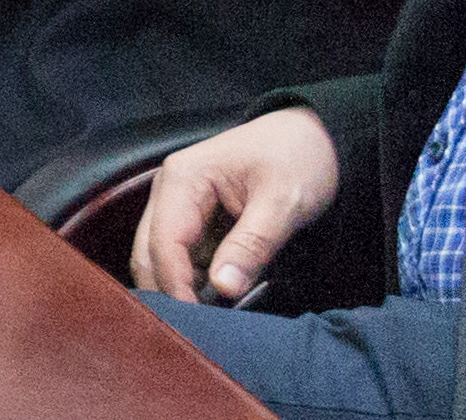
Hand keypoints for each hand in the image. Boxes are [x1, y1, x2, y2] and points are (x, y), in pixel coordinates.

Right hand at [134, 107, 340, 303]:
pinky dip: (195, 279)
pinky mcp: (196, 217)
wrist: (317, 136)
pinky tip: (217, 299)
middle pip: (149, 251)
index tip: (198, 322)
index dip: (176, 286)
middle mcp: (170, 190)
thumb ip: (251, 245)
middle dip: (168, 290)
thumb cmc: (299, 159)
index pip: (163, 242)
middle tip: (198, 329)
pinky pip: (184, 255)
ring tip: (210, 319)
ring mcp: (180, 204)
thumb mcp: (283, 203)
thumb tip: (223, 288)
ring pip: (161, 257)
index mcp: (183, 179)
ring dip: (180, 287)